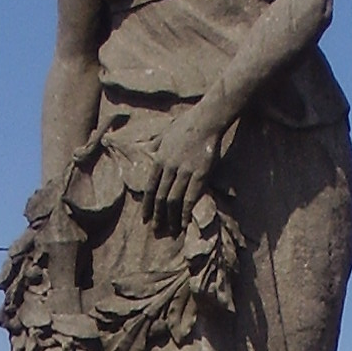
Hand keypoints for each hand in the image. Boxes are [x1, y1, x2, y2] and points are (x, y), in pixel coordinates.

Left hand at [145, 105, 223, 234]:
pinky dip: (185, 213)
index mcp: (159, 158)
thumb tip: (147, 149)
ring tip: (170, 230)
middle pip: (160, 197)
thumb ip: (155, 143)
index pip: (150, 187)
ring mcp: (185, 172)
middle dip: (157, 216)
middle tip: (155, 230)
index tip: (145, 218)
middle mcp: (169, 167)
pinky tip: (183, 223)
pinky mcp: (200, 175)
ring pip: (174, 200)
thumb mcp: (165, 132)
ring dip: (171, 218)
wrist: (207, 120)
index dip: (147, 205)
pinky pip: (190, 198)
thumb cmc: (187, 124)